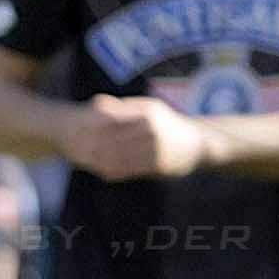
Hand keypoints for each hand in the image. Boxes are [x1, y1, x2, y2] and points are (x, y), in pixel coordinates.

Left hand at [64, 96, 201, 180]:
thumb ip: (124, 107)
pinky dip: (116, 173)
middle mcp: (151, 130)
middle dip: (95, 147)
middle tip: (79, 153)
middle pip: (113, 140)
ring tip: (89, 164)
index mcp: (146, 114)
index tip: (81, 134)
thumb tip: (96, 104)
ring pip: (120, 157)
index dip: (94, 129)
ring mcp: (156, 148)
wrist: (199, 144)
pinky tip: (106, 174)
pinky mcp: (159, 165)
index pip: (112, 121)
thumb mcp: (151, 108)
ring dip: (102, 162)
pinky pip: (132, 170)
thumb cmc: (169, 125)